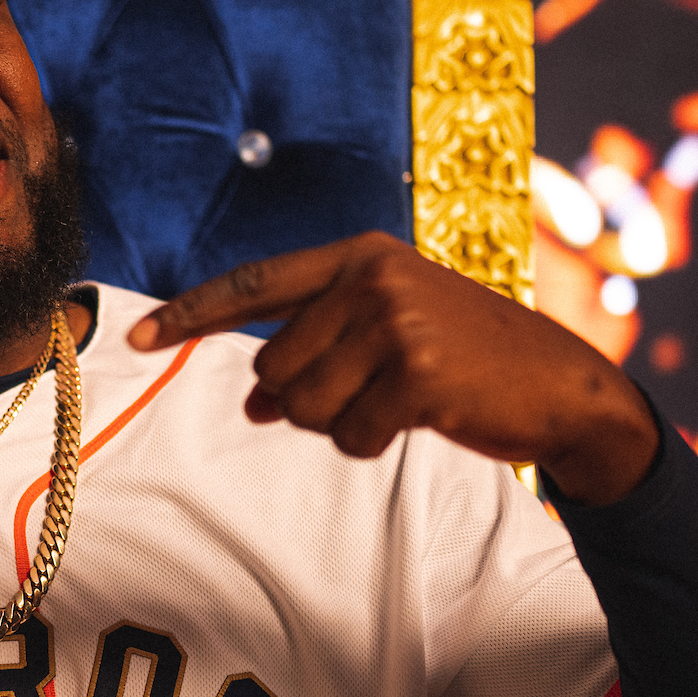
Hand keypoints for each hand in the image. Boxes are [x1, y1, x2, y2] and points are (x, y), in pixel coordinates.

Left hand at [127, 233, 658, 505]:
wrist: (560, 385)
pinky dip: (371, 441)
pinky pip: (348, 434)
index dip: (191, 315)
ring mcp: (395, 324)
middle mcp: (372, 279)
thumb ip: (319, 347)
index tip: (137, 338)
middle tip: (363, 392)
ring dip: (337, 423)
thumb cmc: (467, 359)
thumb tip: (252, 402)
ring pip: (302, 406)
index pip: (252, 285)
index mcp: (360, 256)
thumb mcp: (392, 327)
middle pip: (271, 368)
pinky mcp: (416, 375)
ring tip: (393, 401)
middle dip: (301, 400)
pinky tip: (415, 419)